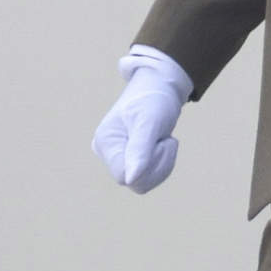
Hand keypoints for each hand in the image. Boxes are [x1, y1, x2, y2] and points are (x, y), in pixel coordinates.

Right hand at [93, 67, 186, 192]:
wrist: (161, 87)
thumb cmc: (154, 100)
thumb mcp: (149, 122)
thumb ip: (139, 150)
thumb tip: (129, 179)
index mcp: (105, 142)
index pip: (124, 177)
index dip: (147, 165)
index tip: (159, 141)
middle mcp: (107, 152)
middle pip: (136, 182)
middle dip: (158, 163)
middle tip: (165, 140)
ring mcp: (119, 156)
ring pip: (144, 182)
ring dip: (162, 163)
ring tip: (163, 140)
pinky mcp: (131, 159)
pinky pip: (148, 177)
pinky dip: (162, 163)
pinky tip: (162, 145)